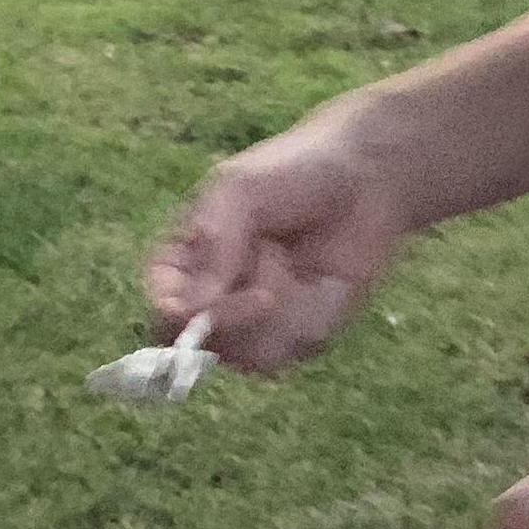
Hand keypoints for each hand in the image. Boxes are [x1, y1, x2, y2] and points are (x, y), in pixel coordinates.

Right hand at [145, 111, 411, 373]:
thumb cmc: (292, 172)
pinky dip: (311, 316)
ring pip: (249, 356)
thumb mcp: (239, 190)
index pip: (162, 313)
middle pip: (200, 347)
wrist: (366, 174)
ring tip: (292, 263)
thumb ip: (213, 242)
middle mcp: (215, 301)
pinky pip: (298, 348)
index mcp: (182, 267)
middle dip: (234, 321)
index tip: (207, 305)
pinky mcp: (305, 329)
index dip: (179, 320)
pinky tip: (325, 281)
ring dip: (276, 314)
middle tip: (266, 293)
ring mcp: (260, 320)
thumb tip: (193, 310)